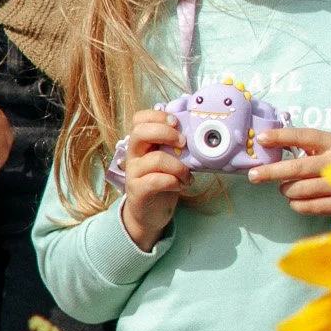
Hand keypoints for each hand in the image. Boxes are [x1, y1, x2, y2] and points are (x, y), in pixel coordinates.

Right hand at [120, 108, 190, 251]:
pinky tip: (181, 185)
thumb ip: (174, 147)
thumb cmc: (162, 183)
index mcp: (141, 143)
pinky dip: (173, 181)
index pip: (139, 119)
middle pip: (140, 132)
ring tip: (188, 176)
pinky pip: (156, 180)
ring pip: (156, 159)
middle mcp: (133, 155)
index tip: (176, 122)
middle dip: (166, 133)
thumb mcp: (168, 161)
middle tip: (183, 143)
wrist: (149, 215)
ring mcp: (133, 172)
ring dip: (179, 166)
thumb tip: (197, 134)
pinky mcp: (137, 190)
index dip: (157, 116)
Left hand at [247, 125, 330, 215]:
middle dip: (271, 171)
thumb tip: (275, 148)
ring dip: (286, 190)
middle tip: (253, 175)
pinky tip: (298, 200)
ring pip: (298, 190)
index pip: (304, 136)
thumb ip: (311, 149)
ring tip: (287, 187)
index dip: (281, 136)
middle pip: (297, 167)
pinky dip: (296, 203)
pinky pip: (305, 206)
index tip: (261, 138)